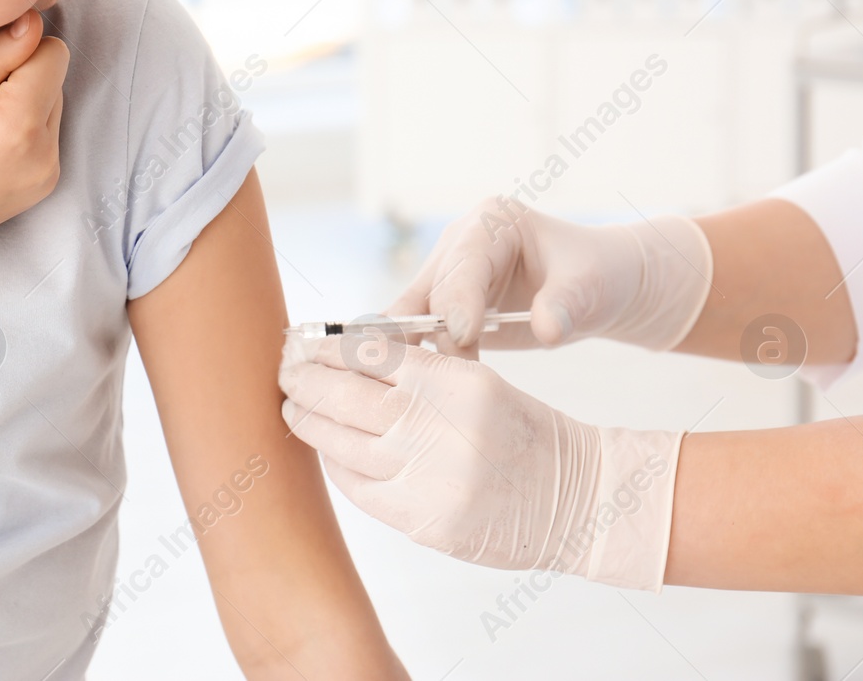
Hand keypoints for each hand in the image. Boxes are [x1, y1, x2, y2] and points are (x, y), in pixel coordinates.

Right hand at [0, 9, 68, 269]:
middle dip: (18, 75)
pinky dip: (19, 127)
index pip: (52, 53)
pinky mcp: (42, 186)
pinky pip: (44, 134)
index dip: (15, 45)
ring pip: (52, 104)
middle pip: (55, 78)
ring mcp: (47, 175)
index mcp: (16, 127)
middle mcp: (44, 155)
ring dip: (20, 100)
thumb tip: (34, 23)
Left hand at [280, 339, 681, 590]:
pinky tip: (326, 451)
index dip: (328, 347)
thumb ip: (420, 373)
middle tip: (284, 370)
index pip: (370, 354)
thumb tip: (349, 356)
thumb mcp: (480, 382)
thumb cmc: (525, 433)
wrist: (577, 499)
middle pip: (343, 396)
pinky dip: (336, 465)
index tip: (306, 342)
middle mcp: (436, 427)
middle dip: (305, 380)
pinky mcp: (422, 521)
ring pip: (340, 443)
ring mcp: (426, 478)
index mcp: (453, 381)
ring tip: (292, 406)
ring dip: (308, 422)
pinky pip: (358, 488)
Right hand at [388, 199, 712, 349]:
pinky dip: (414, 354)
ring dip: (412, 345)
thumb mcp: (591, 284)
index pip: (465, 261)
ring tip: (414, 379)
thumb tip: (546, 329)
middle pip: (429, 286)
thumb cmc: (597, 274)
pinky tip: (411, 380)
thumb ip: (567, 303)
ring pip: (413, 310)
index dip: (459, 299)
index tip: (463, 336)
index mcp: (492, 221)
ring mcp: (449, 274)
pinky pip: (419, 331)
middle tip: (436, 369)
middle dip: (432, 329)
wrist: (598, 286)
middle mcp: (460, 243)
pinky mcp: (447, 306)